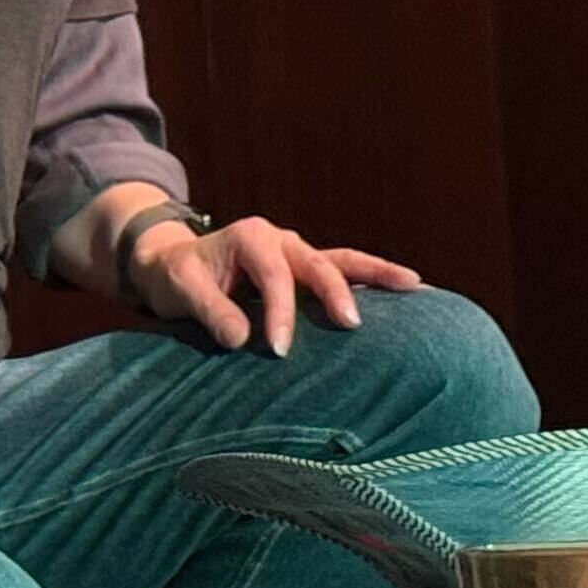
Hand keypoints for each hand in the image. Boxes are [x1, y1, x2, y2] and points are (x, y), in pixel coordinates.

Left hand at [125, 212, 422, 356]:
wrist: (172, 264)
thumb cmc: (177, 276)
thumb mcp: (181, 290)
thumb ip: (210, 310)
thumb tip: (242, 339)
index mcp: (251, 237)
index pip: (275, 276)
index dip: (280, 313)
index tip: (280, 350)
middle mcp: (281, 239)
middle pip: (319, 262)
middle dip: (336, 292)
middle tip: (351, 325)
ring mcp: (297, 253)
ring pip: (343, 260)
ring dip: (377, 273)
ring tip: (415, 286)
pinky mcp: (305, 271)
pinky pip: (344, 271)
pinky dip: (372, 281)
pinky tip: (405, 294)